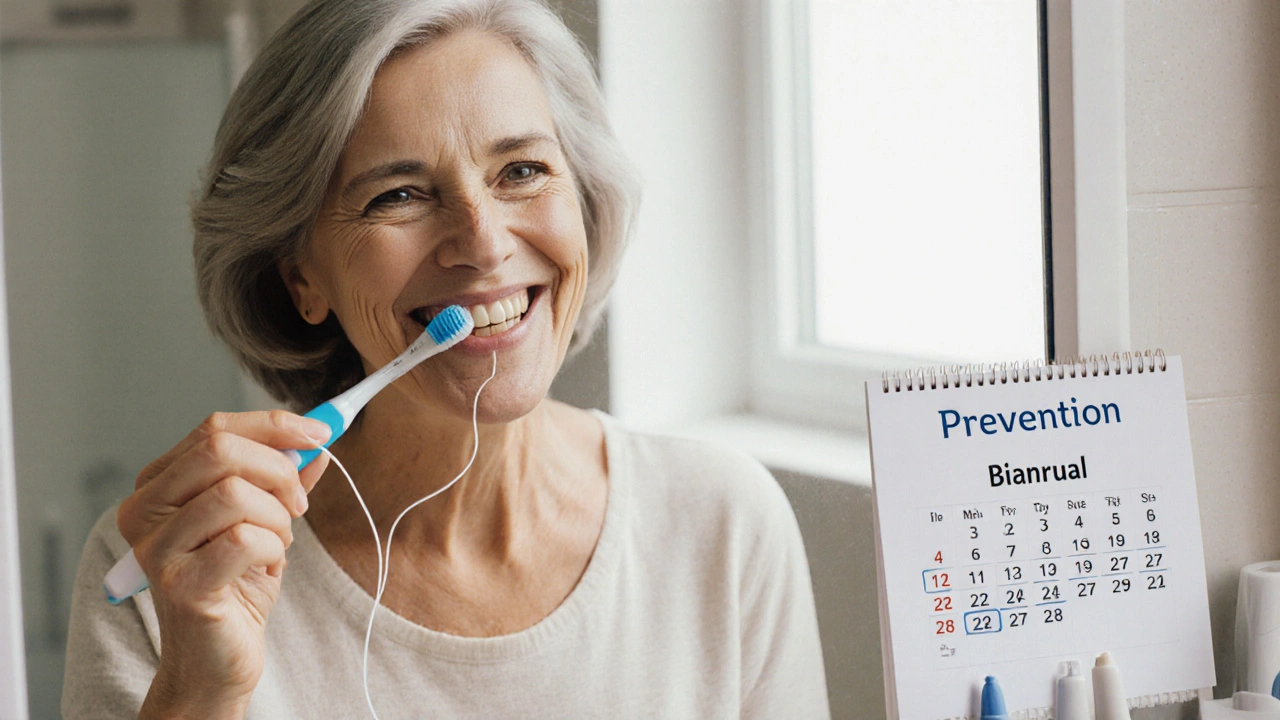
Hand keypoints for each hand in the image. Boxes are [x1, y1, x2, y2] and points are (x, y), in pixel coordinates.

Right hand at [117, 411, 330, 716]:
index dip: (274, 426)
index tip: (320, 434)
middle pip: (219, 448)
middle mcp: (144, 511)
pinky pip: (244, 539)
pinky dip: (273, 549)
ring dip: (276, 517)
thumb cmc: (236, 585)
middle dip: (278, 469)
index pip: (214, 429)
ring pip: (233, 492)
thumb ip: (284, 480)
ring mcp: (155, 547)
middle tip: (298, 505)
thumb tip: (315, 443)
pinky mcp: (179, 583)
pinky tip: (267, 568)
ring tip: (276, 544)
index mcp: (158, 486)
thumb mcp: (262, 520)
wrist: (217, 659)